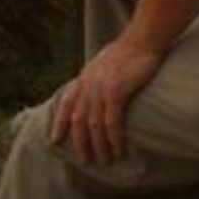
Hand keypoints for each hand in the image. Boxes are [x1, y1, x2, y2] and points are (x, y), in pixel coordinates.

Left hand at [49, 37, 162, 163]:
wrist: (144, 38)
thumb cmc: (132, 48)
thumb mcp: (106, 61)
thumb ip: (99, 75)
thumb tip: (100, 89)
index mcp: (85, 76)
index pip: (66, 102)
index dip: (58, 123)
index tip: (54, 140)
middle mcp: (88, 83)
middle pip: (78, 120)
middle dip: (80, 142)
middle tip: (85, 161)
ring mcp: (100, 87)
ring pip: (94, 125)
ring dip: (99, 146)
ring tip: (105, 160)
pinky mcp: (115, 91)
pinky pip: (111, 122)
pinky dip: (114, 139)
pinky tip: (119, 149)